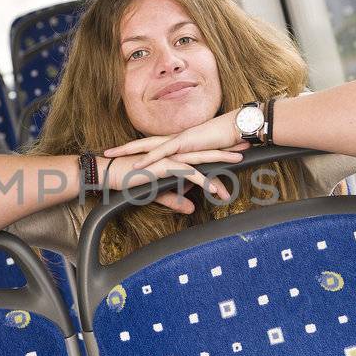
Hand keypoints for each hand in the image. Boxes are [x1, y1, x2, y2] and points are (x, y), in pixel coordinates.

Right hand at [101, 150, 241, 214]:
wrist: (110, 175)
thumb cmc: (130, 181)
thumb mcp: (157, 194)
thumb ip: (176, 200)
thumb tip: (192, 209)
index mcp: (173, 158)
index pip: (200, 154)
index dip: (218, 152)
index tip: (235, 152)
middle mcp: (174, 154)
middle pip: (206, 151)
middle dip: (226, 149)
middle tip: (246, 147)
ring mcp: (169, 158)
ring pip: (201, 159)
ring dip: (220, 161)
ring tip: (239, 162)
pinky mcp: (164, 166)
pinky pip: (188, 174)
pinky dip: (202, 181)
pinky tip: (215, 188)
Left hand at [103, 111, 245, 165]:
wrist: (236, 129)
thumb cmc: (223, 143)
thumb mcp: (204, 161)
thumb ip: (194, 172)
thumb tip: (188, 184)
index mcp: (176, 142)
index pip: (150, 146)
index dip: (133, 150)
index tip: (118, 155)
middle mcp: (173, 139)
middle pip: (142, 143)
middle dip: (123, 149)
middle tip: (105, 154)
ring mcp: (178, 139)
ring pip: (148, 145)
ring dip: (129, 151)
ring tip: (112, 156)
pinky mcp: (186, 143)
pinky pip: (165, 152)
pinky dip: (151, 158)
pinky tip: (138, 164)